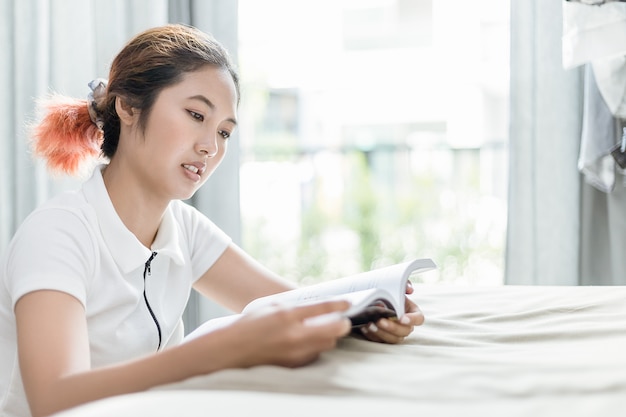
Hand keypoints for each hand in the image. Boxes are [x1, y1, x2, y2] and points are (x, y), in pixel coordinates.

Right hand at [216, 300, 351, 368]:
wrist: (233, 349)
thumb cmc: (252, 323)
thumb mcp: (273, 306)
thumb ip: (297, 306)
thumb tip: (322, 306)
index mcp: (287, 316)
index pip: (322, 308)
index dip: (339, 305)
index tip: (348, 303)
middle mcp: (293, 335)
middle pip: (333, 330)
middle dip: (342, 324)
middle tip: (343, 319)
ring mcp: (295, 352)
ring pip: (327, 344)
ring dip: (331, 335)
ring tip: (328, 328)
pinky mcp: (294, 364)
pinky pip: (315, 354)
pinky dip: (318, 346)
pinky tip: (313, 341)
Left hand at [359, 281, 423, 343]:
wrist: (372, 300)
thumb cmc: (387, 294)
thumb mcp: (395, 287)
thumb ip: (404, 284)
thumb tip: (409, 289)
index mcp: (412, 312)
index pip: (419, 319)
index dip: (412, 320)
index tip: (402, 318)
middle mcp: (406, 325)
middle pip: (404, 331)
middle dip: (392, 327)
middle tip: (380, 320)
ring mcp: (395, 333)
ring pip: (393, 339)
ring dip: (381, 333)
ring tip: (370, 324)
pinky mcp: (384, 338)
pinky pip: (380, 340)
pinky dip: (372, 335)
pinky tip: (365, 327)